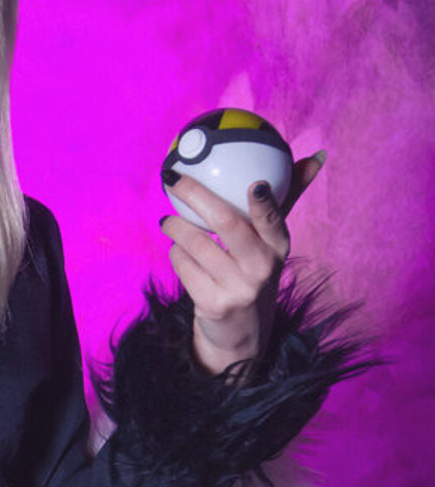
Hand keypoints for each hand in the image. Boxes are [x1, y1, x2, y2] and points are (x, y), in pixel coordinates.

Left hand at [161, 153, 324, 375]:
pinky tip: (179, 251)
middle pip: (226, 223)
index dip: (264, 203)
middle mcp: (262, 268)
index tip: (255, 184)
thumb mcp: (273, 240)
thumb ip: (288, 197)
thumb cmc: (254, 268)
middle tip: (174, 180)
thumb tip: (316, 157)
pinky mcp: (213, 304)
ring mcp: (237, 288)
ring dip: (177, 227)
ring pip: (196, 244)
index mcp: (279, 247)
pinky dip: (177, 253)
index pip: (273, 220)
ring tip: (169, 221)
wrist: (241, 329)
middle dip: (196, 195)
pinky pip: (184, 265)